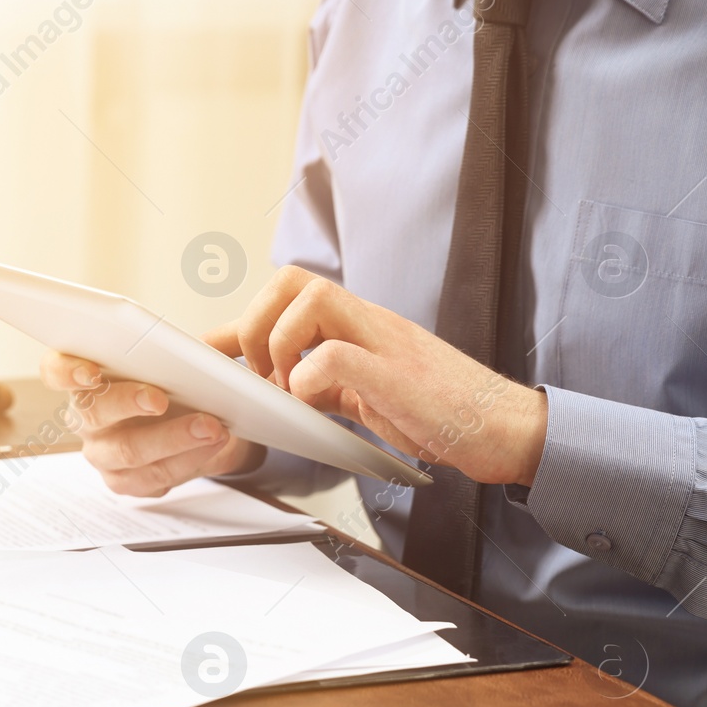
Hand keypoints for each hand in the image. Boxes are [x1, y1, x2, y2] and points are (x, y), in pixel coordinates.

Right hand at [39, 353, 262, 496]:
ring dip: (173, 438)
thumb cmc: (174, 381)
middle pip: (93, 412)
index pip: (55, 370)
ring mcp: (102, 454)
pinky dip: (188, 459)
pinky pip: (153, 477)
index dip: (66, 372)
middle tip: (160, 399)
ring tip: (210, 426)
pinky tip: (210, 445)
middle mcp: (84, 418)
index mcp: (82, 378)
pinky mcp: (125, 482)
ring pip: (128, 451)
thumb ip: (164, 352)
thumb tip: (184, 352)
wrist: (200, 419)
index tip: (91, 373)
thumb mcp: (170, 358)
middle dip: (128, 403)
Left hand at [205, 267, 548, 486]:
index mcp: (355, 323)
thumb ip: (317, 377)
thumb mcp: (360, 389)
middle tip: (263, 377)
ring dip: (281, 346)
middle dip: (257, 327)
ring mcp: (384, 341)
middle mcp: (366, 320)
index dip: (237, 323)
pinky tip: (315, 402)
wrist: (500, 427)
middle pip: (291, 280)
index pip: (285, 294)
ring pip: (311, 299)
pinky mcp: (398, 374)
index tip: (206, 356)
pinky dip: (311, 375)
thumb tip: (269, 382)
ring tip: (290, 390)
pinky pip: (338, 353)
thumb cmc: (433, 410)